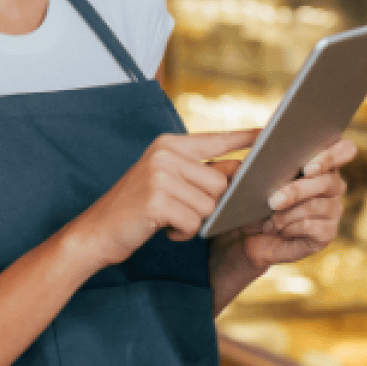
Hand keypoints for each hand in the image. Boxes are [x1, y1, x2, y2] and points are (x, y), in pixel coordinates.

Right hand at [67, 129, 260, 270]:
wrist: (96, 231)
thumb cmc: (136, 209)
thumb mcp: (167, 182)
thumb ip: (199, 173)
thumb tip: (238, 169)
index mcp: (170, 145)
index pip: (217, 139)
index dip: (245, 138)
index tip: (269, 132)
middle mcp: (166, 153)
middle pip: (220, 183)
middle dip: (208, 205)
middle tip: (180, 211)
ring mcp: (161, 174)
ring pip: (209, 205)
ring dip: (194, 221)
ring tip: (168, 219)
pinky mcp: (158, 199)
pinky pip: (194, 222)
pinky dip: (182, 233)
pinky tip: (162, 228)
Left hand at [217, 137, 357, 272]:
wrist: (251, 235)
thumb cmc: (257, 199)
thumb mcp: (259, 177)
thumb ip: (268, 158)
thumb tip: (260, 143)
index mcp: (322, 162)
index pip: (345, 150)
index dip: (331, 156)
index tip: (308, 167)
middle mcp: (334, 185)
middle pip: (328, 181)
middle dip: (297, 190)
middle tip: (274, 201)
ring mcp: (334, 209)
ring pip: (316, 205)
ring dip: (288, 213)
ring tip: (270, 219)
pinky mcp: (328, 232)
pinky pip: (311, 226)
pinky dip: (290, 228)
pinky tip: (279, 229)